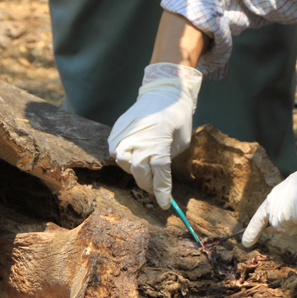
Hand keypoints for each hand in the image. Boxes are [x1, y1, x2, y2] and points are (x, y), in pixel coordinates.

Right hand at [108, 63, 201, 208]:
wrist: (164, 93)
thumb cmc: (178, 118)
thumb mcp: (181, 142)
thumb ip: (168, 161)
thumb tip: (159, 180)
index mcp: (160, 138)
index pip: (159, 171)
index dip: (162, 190)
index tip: (164, 204)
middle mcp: (139, 136)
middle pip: (140, 171)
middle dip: (148, 184)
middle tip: (156, 189)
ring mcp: (124, 133)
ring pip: (124, 163)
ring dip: (135, 171)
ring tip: (146, 168)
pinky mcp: (115, 131)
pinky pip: (116, 152)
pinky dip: (126, 159)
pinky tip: (136, 156)